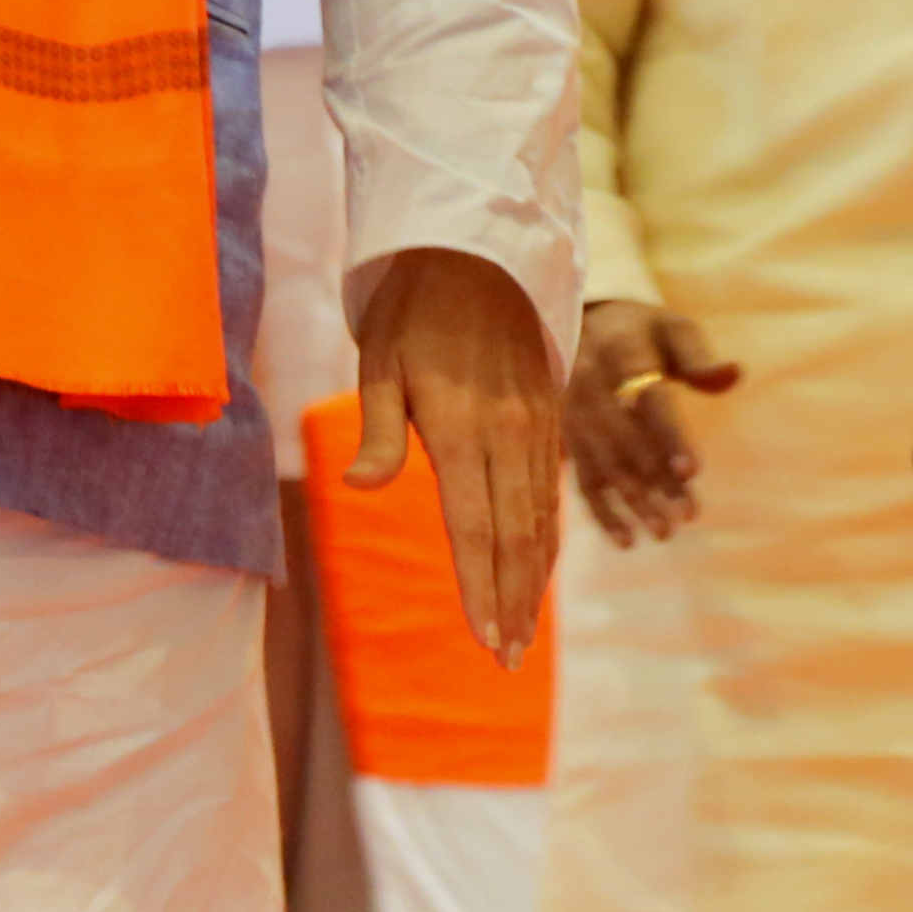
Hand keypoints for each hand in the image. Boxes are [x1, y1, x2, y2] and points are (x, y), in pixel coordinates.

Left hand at [348, 247, 559, 664]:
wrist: (480, 251)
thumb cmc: (415, 309)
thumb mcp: (380, 361)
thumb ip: (377, 430)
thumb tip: (359, 487)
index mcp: (462, 428)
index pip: (474, 529)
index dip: (480, 590)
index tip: (484, 641)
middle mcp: (508, 435)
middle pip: (515, 538)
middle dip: (512, 603)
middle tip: (507, 660)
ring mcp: (535, 427)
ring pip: (541, 520)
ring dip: (533, 582)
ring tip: (524, 635)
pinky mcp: (550, 416)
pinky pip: (553, 491)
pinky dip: (548, 539)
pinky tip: (541, 570)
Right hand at [564, 297, 739, 544]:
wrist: (579, 324)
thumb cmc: (642, 332)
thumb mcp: (672, 329)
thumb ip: (699, 356)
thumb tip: (734, 374)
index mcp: (620, 349)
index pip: (647, 398)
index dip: (669, 435)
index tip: (692, 472)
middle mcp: (588, 380)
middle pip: (624, 437)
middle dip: (654, 479)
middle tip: (687, 516)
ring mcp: (570, 409)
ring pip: (601, 461)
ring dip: (631, 500)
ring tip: (663, 533)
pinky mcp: (564, 434)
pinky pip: (579, 475)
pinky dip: (601, 510)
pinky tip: (626, 539)